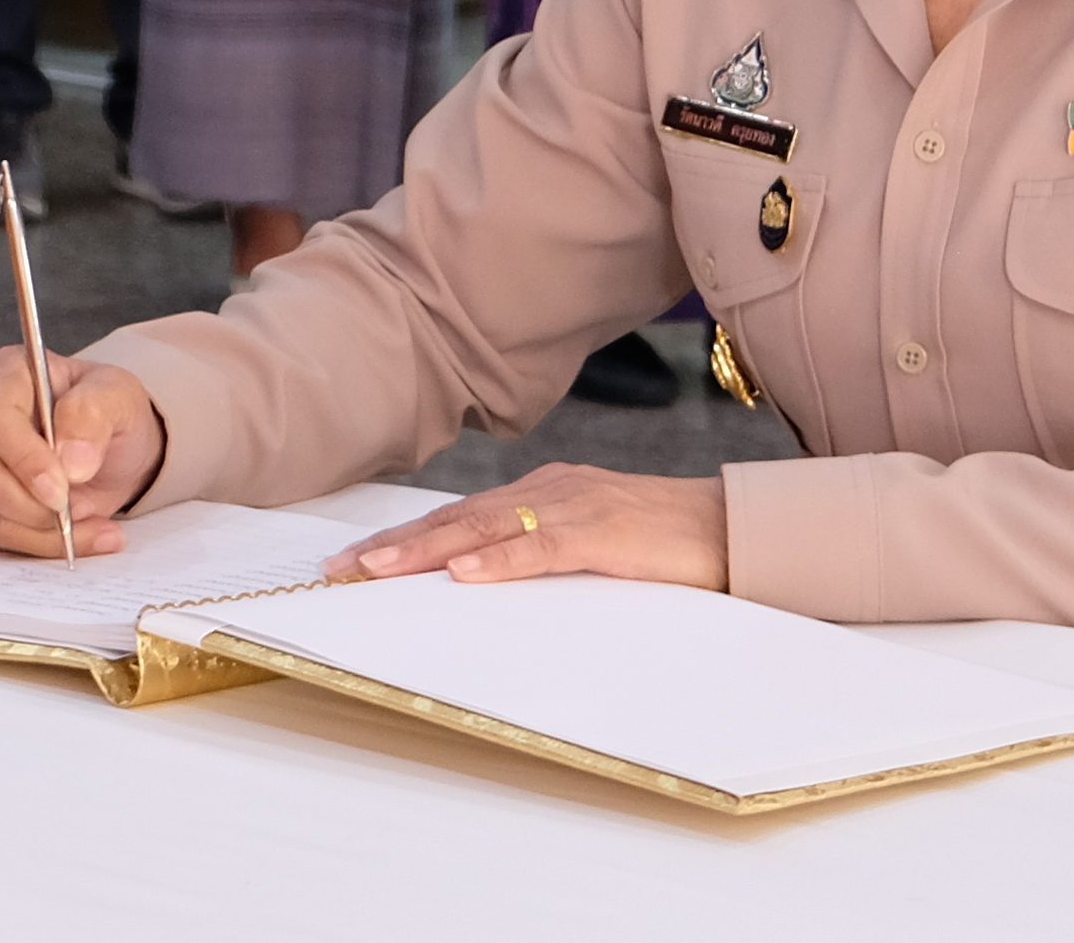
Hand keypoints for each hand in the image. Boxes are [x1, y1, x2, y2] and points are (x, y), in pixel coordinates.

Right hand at [0, 349, 166, 557]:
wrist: (106, 447)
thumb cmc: (106, 411)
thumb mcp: (118, 397)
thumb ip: (93, 416)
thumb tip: (71, 460)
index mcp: (6, 374)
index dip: (24, 459)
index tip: (62, 488)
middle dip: (34, 505)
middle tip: (79, 510)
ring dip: (43, 530)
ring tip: (94, 524)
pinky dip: (40, 544)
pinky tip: (78, 534)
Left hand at [327, 464, 725, 592]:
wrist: (735, 529)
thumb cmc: (665, 544)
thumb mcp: (591, 546)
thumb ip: (541, 555)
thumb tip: (483, 583)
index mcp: (544, 492)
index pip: (459, 516)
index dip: (404, 538)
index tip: (352, 562)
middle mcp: (550, 489)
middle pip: (456, 518)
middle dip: (393, 544)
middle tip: (337, 569)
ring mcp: (575, 506)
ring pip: (485, 527)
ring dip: (425, 550)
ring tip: (376, 570)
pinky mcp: (604, 533)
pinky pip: (541, 546)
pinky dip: (500, 559)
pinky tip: (463, 574)